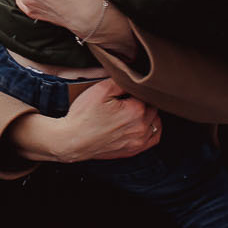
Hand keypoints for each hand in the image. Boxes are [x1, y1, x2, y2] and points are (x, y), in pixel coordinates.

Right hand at [7, 78, 161, 163]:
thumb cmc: (84, 116)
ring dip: (149, 114)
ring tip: (133, 110)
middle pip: (153, 107)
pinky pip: (154, 138)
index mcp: (136, 110)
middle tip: (127, 99)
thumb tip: (133, 77)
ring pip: (156, 122)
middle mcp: (141, 127)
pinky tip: (143, 124)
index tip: (124, 90)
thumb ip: (120, 81)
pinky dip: (152, 129)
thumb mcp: (100, 90)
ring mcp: (139, 141)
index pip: (146, 93)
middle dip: (143, 101)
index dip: (135, 89)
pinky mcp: (134, 150)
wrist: (72, 140)